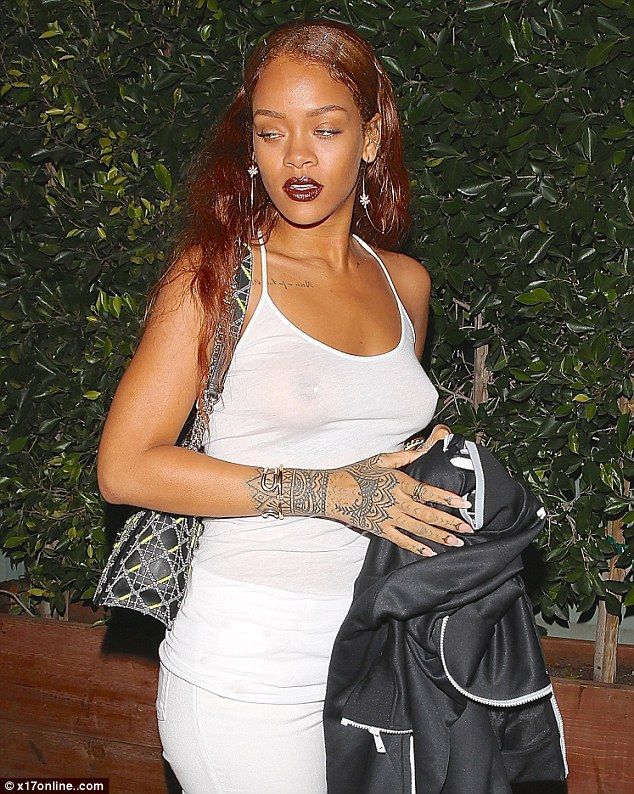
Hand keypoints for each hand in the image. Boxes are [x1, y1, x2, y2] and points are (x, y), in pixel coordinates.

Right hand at [321, 444, 472, 555]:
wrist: (332, 491)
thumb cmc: (356, 472)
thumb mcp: (380, 459)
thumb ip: (404, 456)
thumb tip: (424, 451)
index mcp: (398, 482)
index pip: (427, 491)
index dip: (446, 498)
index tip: (464, 503)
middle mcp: (395, 501)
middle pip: (427, 514)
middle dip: (450, 522)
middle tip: (468, 529)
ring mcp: (388, 517)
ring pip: (418, 529)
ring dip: (438, 536)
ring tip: (456, 542)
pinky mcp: (379, 529)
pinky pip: (400, 540)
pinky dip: (415, 547)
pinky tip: (430, 552)